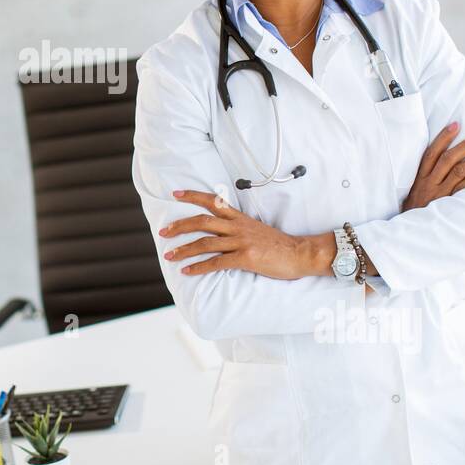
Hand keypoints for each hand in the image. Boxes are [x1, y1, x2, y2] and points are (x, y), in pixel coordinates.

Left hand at [158, 190, 313, 279]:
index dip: (193, 196)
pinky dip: (199, 266)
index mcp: (240, 218)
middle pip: (202, 221)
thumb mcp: (257, 230)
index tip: (176, 194)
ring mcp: (241, 242)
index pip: (213, 201)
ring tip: (169, 255)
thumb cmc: (280, 245)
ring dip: (184, 249)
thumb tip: (222, 233)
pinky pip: (216, 262)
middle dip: (180, 226)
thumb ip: (239, 229)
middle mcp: (238, 227)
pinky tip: (187, 271)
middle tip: (163, 232)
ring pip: (205, 242)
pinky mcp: (246, 257)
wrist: (301, 253)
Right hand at [402, 121, 464, 211]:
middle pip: (448, 159)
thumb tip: (437, 155)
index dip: (443, 137)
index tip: (456, 124)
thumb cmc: (414, 209)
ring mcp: (440, 194)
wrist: (411, 232)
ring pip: (458, 171)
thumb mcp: (413, 190)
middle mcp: (429, 183)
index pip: (432, 152)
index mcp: (420, 177)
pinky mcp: (449, 205)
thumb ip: (424, 175)